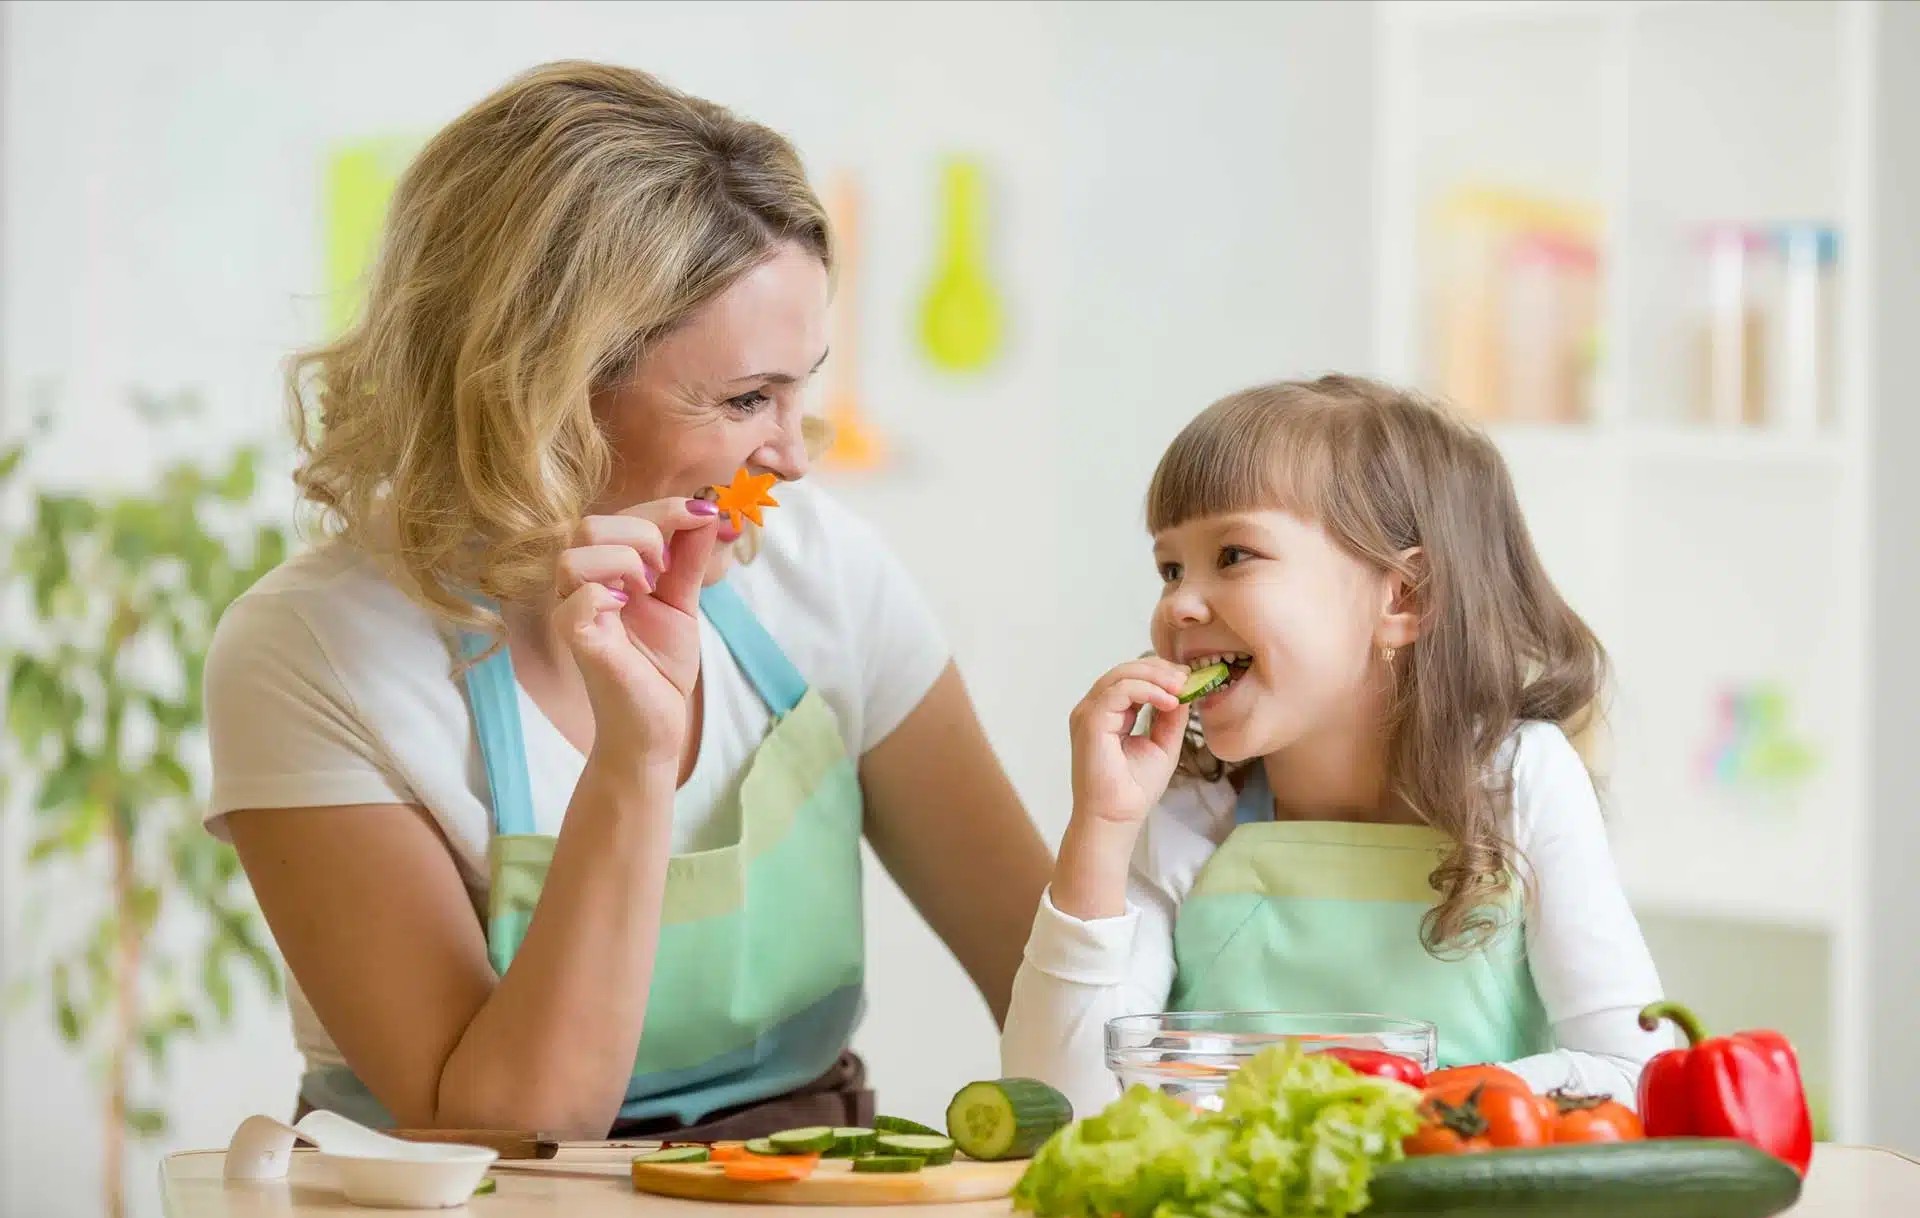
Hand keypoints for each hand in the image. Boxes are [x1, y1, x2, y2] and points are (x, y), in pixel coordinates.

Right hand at [552, 498, 720, 764]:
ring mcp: (574, 612)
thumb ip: (689, 558)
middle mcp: (581, 585)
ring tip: (648, 591)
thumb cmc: (660, 664)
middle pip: (590, 525)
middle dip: (643, 534)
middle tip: (665, 571)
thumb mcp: (682, 601)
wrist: (658, 722)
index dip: (664, 508)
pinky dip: (605, 595)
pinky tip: (627, 607)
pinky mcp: (576, 641)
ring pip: (575, 555)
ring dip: (625, 562)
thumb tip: (708, 510)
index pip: (619, 515)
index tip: (704, 515)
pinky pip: (575, 601)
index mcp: (604, 570)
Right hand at [1066, 657, 1190, 827]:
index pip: (1131, 678)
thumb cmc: (1134, 789)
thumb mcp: (1163, 744)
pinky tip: (1168, 701)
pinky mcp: (1090, 721)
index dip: (1160, 673)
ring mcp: (1089, 713)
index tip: (1188, 678)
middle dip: (1160, 670)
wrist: (1117, 817)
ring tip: (1181, 688)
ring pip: (1121, 675)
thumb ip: (1170, 717)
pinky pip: (1119, 691)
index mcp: (1109, 713)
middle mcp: (1095, 709)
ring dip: (1155, 677)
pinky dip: (1147, 690)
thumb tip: (1184, 691)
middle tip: (1187, 678)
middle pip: (1126, 670)